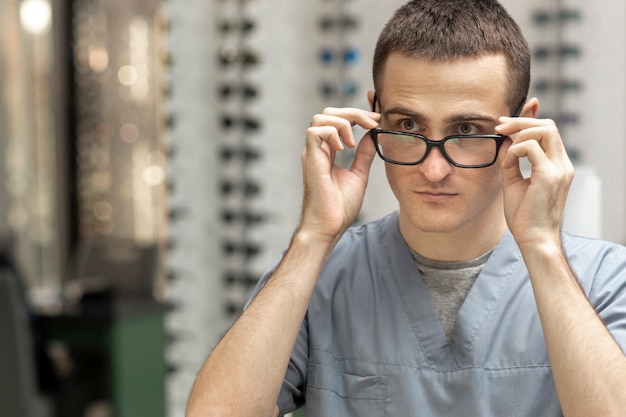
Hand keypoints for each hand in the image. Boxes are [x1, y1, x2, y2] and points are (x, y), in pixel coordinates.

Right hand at [299, 107, 379, 242]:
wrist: (329, 226)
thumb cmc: (339, 207)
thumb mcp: (359, 174)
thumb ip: (364, 154)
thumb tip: (373, 136)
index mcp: (328, 152)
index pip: (338, 120)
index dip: (357, 113)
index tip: (376, 118)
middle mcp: (318, 149)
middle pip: (329, 113)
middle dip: (353, 112)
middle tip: (372, 123)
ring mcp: (313, 153)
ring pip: (321, 117)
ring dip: (343, 122)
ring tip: (354, 141)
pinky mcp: (310, 158)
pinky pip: (315, 131)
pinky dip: (332, 133)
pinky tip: (343, 148)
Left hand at [496, 116, 573, 247]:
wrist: (534, 239)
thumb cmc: (524, 216)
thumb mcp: (513, 183)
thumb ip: (510, 162)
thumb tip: (503, 142)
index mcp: (557, 165)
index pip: (548, 131)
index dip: (526, 121)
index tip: (503, 124)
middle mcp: (562, 164)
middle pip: (549, 125)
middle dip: (521, 121)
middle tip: (500, 127)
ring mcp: (558, 169)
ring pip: (545, 130)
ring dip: (519, 132)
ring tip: (504, 147)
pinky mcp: (548, 176)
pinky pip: (531, 148)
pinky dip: (514, 151)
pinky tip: (507, 165)